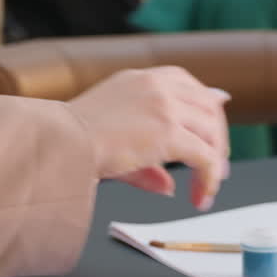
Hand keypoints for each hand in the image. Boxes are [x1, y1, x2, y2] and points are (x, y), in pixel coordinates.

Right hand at [68, 66, 230, 210]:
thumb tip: (170, 186)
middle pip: (208, 105)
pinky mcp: (170, 131)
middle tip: (217, 167)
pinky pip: (206, 157)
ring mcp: (165, 105)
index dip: (206, 106)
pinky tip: (201, 197)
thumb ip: (147, 161)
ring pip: (212, 131)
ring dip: (215, 162)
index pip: (185, 83)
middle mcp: (155, 85)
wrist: (58, 143)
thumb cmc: (69, 144)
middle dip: (216, 138)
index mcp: (138, 79)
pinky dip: (210, 179)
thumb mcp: (113, 142)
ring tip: (206, 189)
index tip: (211, 129)